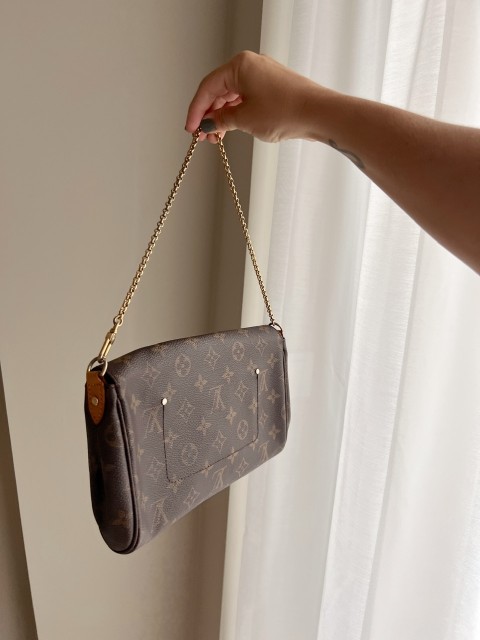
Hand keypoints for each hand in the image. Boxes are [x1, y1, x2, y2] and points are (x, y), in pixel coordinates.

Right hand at [185, 51, 326, 142]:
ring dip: (223, 117)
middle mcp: (251, 66)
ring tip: (217, 137)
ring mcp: (263, 76)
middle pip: (219, 91)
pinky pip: (247, 99)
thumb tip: (208, 123)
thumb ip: (221, 120)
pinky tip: (232, 129)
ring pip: (233, 96)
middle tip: (203, 135)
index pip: (207, 87)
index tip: (190, 128)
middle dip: (209, 115)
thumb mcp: (245, 119)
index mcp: (240, 65)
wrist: (319, 114)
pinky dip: (237, 114)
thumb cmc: (287, 110)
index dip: (196, 110)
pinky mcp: (273, 88)